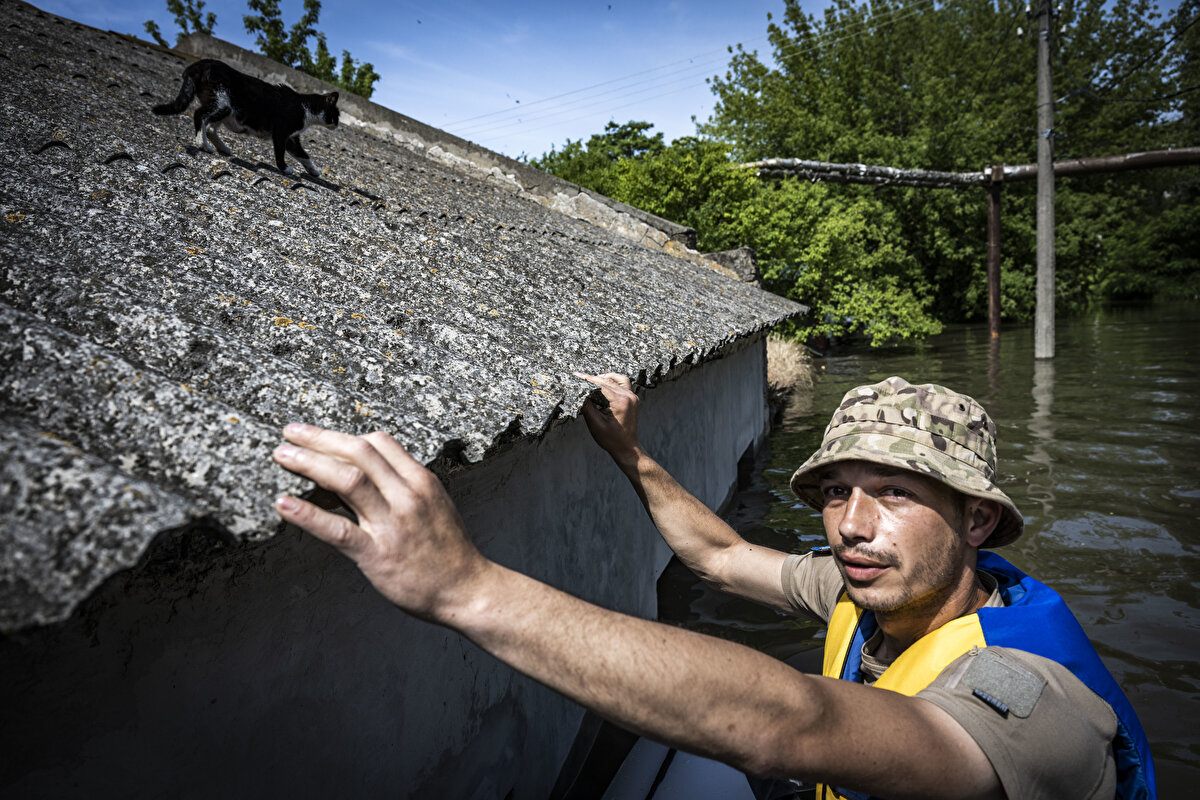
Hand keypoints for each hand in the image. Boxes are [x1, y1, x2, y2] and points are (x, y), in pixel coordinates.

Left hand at [272, 423, 486, 621]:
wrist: (467, 590)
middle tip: (291, 433)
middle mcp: (407, 496)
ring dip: (309, 463)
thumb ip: (404, 488)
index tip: (319, 436)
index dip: (343, 435)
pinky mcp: (377, 554)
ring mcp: (392, 524)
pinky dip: (307, 514)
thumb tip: (368, 474)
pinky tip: (283, 504)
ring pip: (346, 480)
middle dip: (320, 438)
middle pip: (358, 452)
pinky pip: (337, 529)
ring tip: (283, 456)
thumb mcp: (435, 506)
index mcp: (422, 481)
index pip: (379, 443)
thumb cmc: (449, 551)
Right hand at [574, 372, 642, 467]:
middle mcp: (629, 396)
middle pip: (607, 381)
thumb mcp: (595, 423)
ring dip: (604, 378)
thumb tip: (579, 392)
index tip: (575, 375)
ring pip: (617, 379)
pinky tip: (604, 384)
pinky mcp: (633, 399)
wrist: (626, 448)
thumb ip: (587, 406)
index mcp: (621, 401)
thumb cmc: (611, 439)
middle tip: (578, 377)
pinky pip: (623, 384)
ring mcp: (632, 397)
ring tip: (591, 380)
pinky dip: (614, 381)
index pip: (600, 385)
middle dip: (592, 378)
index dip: (587, 380)